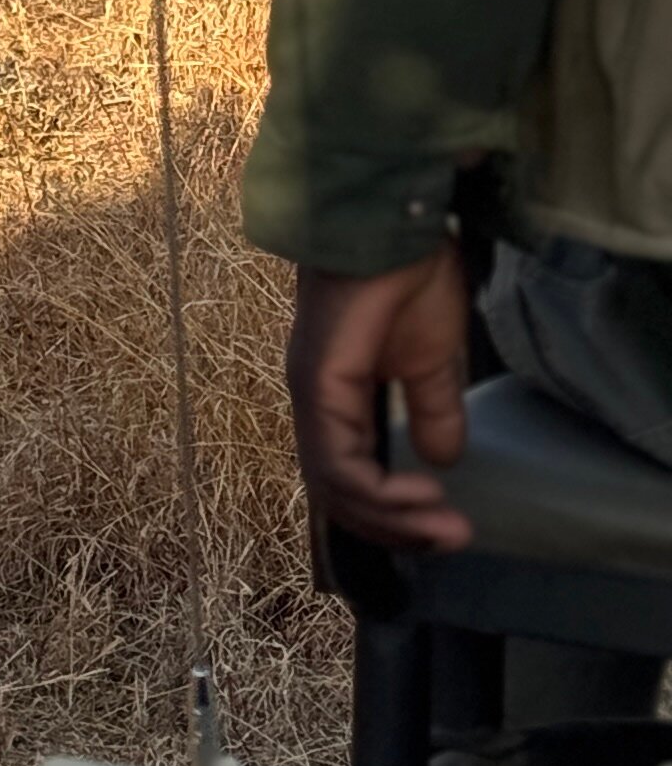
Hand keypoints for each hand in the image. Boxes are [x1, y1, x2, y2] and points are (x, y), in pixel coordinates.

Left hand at [286, 247, 474, 550]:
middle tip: (452, 539)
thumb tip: (442, 461)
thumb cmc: (409, 278)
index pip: (351, 479)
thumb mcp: (432, 360)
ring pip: (336, 488)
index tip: (451, 526)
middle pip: (340, 494)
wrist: (398, 227)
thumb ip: (432, 408)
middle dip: (397, 528)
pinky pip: (338, 461)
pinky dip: (379, 490)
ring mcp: (312, 395)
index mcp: (337, 399)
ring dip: (393, 518)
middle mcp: (316, 404)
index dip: (396, 513)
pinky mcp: (319, 384)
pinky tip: (424, 491)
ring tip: (443, 525)